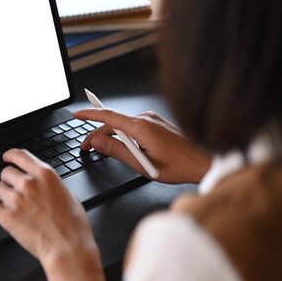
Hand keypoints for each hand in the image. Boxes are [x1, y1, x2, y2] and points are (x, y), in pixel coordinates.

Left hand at [0, 149, 104, 280]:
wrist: (68, 248)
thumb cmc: (73, 227)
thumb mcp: (69, 196)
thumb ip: (52, 187)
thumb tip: (46, 186)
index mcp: (45, 175)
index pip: (20, 156)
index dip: (10, 155)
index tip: (6, 157)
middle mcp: (28, 183)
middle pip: (6, 172)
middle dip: (6, 180)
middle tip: (9, 189)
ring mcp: (15, 199)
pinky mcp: (6, 216)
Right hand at [75, 109, 210, 183]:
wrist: (205, 163)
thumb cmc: (179, 166)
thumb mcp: (142, 164)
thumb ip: (116, 150)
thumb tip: (97, 141)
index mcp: (141, 126)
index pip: (108, 116)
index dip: (89, 115)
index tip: (76, 114)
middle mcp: (146, 118)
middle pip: (113, 123)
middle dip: (97, 134)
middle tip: (86, 148)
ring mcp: (153, 119)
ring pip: (123, 126)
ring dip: (111, 136)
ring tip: (107, 152)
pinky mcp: (157, 124)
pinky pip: (134, 127)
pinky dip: (124, 135)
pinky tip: (125, 148)